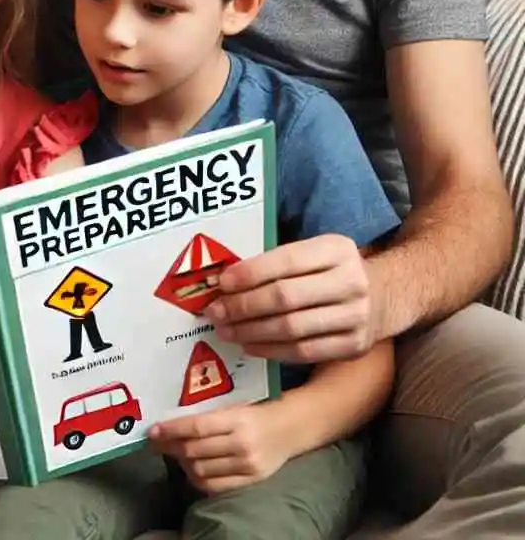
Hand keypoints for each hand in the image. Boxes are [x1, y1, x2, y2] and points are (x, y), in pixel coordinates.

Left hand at [149, 402, 291, 493]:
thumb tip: (171, 425)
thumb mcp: (233, 407)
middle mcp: (241, 444)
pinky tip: (192, 469)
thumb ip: (207, 416)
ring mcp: (246, 465)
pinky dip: (198, 478)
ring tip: (175, 454)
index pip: (196, 427)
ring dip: (182, 463)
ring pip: (202, 470)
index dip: (171, 430)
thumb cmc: (256, 413)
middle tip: (156, 443)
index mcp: (236, 419)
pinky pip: (215, 486)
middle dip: (170, 447)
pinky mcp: (251, 481)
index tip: (153, 431)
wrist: (290, 428)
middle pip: (195, 450)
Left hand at [205, 235, 377, 361]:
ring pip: (292, 328)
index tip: (221, 283)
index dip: (250, 273)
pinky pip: (304, 352)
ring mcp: (356, 317)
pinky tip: (250, 345)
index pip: (286, 260)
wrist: (386, 296)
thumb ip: (279, 262)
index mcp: (336, 249)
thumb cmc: (333, 271)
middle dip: (243, 306)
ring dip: (251, 331)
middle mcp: (351, 281)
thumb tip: (227, 280)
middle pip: (286, 297)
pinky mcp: (354, 346)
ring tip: (226, 331)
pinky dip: (271, 350)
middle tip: (216, 312)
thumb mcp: (316, 253)